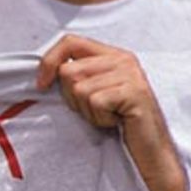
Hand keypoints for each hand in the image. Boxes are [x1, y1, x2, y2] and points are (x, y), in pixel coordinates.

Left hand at [38, 35, 183, 190]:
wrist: (149, 149)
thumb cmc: (116, 122)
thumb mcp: (92, 93)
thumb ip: (75, 77)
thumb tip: (41, 75)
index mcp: (110, 55)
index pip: (69, 41)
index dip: (49, 61)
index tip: (42, 85)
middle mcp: (122, 59)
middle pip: (69, 71)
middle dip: (72, 98)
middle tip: (95, 110)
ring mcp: (131, 74)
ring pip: (79, 88)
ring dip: (88, 111)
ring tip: (108, 115)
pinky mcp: (135, 92)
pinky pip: (95, 102)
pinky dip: (99, 118)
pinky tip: (116, 121)